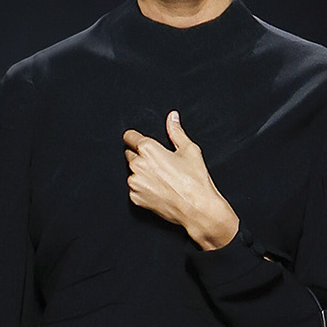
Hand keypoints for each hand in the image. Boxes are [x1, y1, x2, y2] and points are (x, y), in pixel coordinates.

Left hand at [122, 110, 239, 249]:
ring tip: (161, 179)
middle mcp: (138, 165)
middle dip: (140, 156)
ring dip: (141, 173)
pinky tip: (159, 189)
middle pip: (130, 154)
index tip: (138, 141)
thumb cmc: (195, 181)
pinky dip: (143, 188)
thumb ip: (176, 132)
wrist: (197, 209)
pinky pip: (134, 189)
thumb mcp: (189, 150)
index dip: (135, 138)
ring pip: (132, 173)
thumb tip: (172, 118)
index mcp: (148, 149)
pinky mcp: (135, 198)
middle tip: (159, 164)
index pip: (129, 136)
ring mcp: (135, 183)